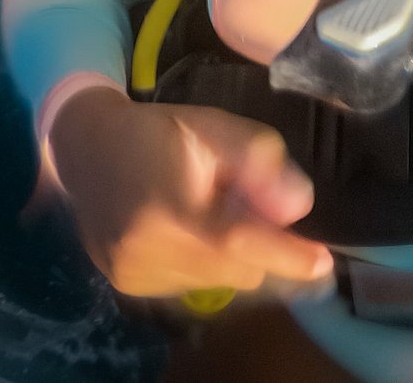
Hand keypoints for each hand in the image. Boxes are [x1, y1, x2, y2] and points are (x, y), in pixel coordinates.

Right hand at [48, 86, 332, 297]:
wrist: (88, 150)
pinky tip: (192, 227)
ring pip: (219, 280)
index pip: (236, 242)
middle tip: (250, 202)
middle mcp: (147, 253)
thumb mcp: (214, 126)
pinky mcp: (129, 287)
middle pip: (235, 267)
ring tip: (213, 208)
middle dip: (261, 244)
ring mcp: (135, 276)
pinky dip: (208, 261)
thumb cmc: (160, 133)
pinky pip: (194, 284)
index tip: (324, 263)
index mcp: (168, 208)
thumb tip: (299, 205)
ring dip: (234, 253)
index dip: (285, 255)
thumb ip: (258, 159)